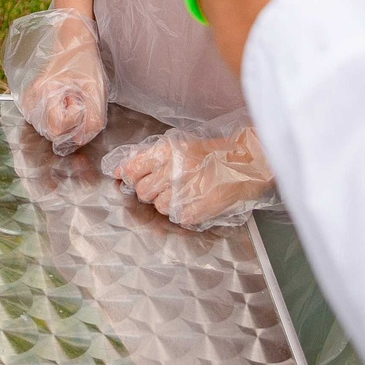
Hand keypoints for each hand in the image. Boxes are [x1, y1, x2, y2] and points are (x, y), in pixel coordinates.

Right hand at [3, 9, 107, 155]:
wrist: (72, 39)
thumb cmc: (84, 61)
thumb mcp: (95, 90)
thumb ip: (92, 120)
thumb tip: (80, 140)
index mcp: (44, 92)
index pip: (57, 129)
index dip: (74, 122)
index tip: (80, 101)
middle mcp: (30, 97)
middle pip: (50, 131)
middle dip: (69, 122)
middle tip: (77, 98)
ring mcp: (28, 98)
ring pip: (46, 127)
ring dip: (63, 119)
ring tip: (71, 97)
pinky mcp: (30, 98)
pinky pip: (43, 118)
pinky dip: (56, 115)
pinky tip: (64, 99)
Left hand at [102, 124, 274, 228]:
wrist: (245, 164)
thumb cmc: (212, 154)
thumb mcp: (178, 146)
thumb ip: (147, 157)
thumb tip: (120, 170)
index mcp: (166, 153)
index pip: (133, 169)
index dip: (132, 176)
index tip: (135, 178)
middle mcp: (173, 172)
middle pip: (143, 192)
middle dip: (152, 190)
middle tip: (168, 185)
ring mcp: (184, 194)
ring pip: (159, 207)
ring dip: (169, 202)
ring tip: (186, 192)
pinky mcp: (195, 211)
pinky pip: (177, 218)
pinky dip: (184, 212)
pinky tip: (195, 201)